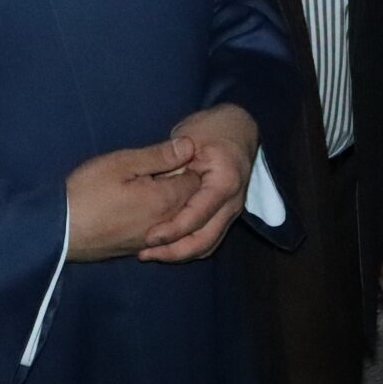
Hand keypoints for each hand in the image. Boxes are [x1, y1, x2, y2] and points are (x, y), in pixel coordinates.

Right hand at [64, 138, 200, 262]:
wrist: (57, 232)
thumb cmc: (86, 191)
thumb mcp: (121, 163)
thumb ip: (158, 156)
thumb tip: (190, 145)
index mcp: (165, 200)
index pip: (197, 181)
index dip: (190, 165)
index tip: (173, 155)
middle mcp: (165, 225)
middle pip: (190, 203)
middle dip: (184, 183)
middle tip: (161, 168)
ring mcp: (151, 240)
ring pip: (176, 219)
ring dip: (172, 202)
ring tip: (149, 185)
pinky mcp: (136, 249)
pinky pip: (161, 233)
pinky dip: (160, 219)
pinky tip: (140, 207)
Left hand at [138, 103, 258, 262]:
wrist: (237, 129)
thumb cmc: (211, 130)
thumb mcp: (188, 139)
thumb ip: (172, 164)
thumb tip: (151, 189)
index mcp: (224, 182)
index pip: (198, 215)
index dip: (173, 230)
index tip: (149, 238)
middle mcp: (232, 203)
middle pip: (205, 240)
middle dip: (174, 252)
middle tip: (145, 253)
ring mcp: (231, 212)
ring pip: (207, 245)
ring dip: (179, 254)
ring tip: (150, 254)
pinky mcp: (224, 216)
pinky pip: (207, 240)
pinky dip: (186, 248)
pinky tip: (164, 247)